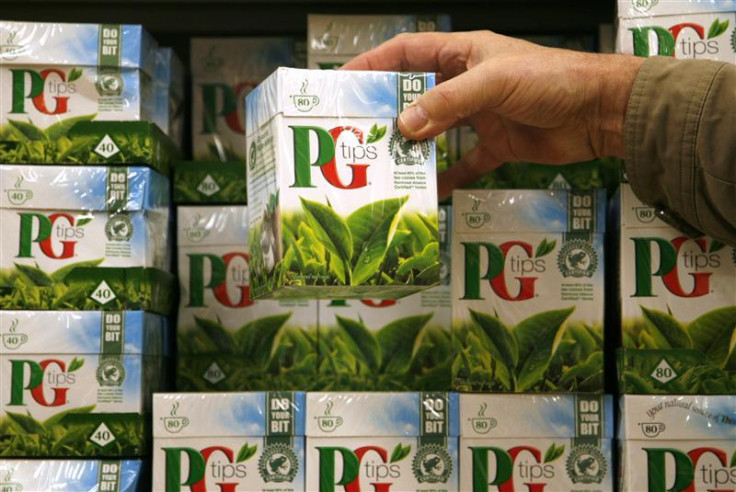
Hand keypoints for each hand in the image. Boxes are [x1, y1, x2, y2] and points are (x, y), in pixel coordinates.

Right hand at [342, 31, 643, 198]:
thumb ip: (448, 104)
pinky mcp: (498, 145)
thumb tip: (405, 126)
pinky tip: (430, 192)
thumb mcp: (493, 82)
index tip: (345, 81)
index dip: (375, 63)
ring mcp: (482, 115)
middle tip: (359, 132)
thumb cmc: (552, 80)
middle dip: (390, 112)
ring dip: (415, 147)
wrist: (600, 112)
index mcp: (463, 54)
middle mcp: (468, 82)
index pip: (408, 53)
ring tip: (387, 164)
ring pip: (437, 131)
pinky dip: (449, 177)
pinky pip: (465, 163)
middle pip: (417, 95)